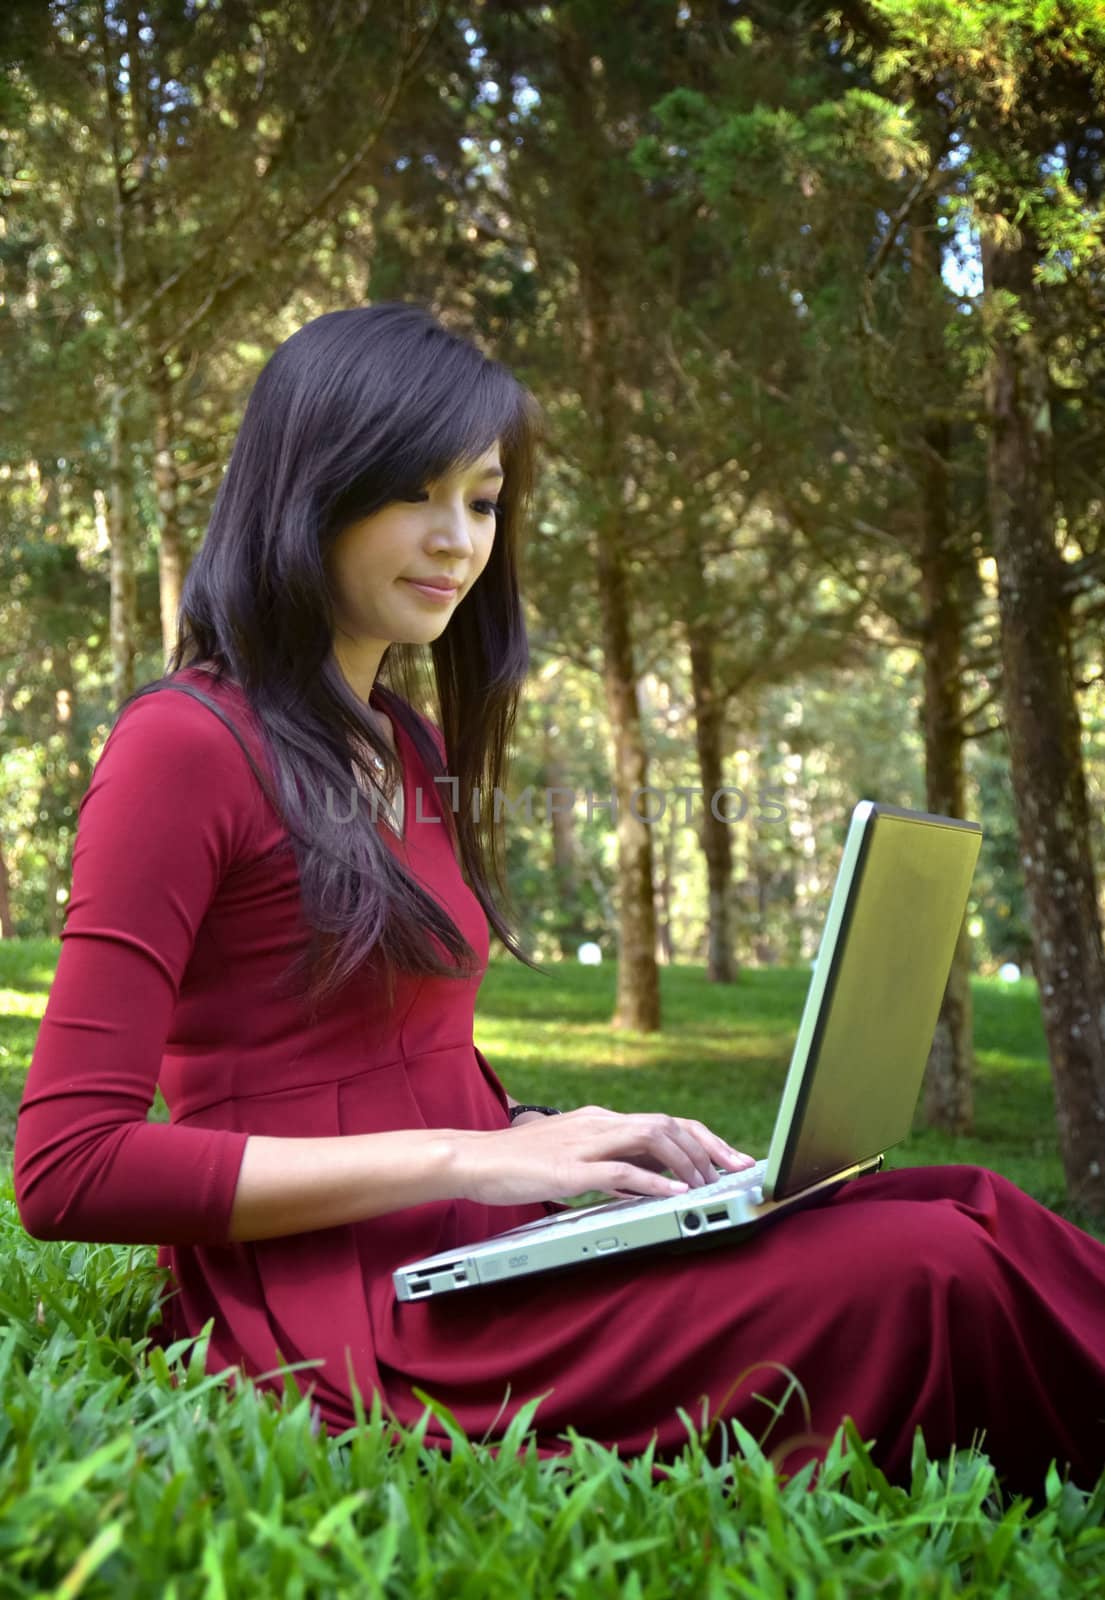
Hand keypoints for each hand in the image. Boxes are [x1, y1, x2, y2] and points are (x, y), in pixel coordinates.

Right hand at [453, 1104, 757, 1207]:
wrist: (475, 1158)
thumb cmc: (519, 1161)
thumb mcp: (573, 1156)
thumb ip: (608, 1163)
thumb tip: (646, 1182)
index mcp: (602, 1119)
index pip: (664, 1121)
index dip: (704, 1138)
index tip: (732, 1158)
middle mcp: (600, 1123)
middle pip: (668, 1124)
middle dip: (709, 1147)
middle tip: (736, 1170)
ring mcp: (586, 1143)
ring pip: (652, 1138)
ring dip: (687, 1162)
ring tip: (708, 1184)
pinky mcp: (571, 1169)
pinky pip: (622, 1171)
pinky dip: (654, 1182)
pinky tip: (674, 1194)